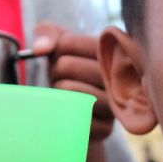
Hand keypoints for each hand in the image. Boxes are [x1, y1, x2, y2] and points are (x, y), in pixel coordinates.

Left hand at [31, 20, 114, 141]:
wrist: (75, 106)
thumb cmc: (68, 70)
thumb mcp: (57, 44)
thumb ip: (47, 32)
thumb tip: (41, 49)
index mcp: (114, 49)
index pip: (68, 43)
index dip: (56, 50)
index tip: (65, 55)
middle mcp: (121, 75)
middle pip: (66, 65)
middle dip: (56, 71)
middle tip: (65, 77)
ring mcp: (115, 103)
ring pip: (69, 91)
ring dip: (58, 92)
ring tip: (68, 93)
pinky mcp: (106, 128)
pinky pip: (73, 116)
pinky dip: (64, 113)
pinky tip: (71, 111)